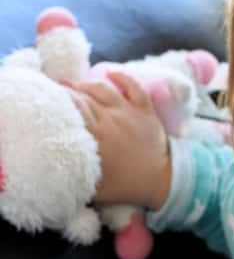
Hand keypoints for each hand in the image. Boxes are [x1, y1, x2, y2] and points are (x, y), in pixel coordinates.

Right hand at [64, 71, 170, 209]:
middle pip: (83, 96)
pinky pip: (134, 87)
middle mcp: (110, 118)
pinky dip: (123, 77)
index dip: (57, 99)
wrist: (161, 181)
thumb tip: (57, 162)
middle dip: (66, 90)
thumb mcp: (94, 185)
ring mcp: (129, 111)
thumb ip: (75, 171)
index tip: (46, 97)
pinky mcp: (145, 110)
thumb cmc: (126, 185)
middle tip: (54, 89)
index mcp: (97, 135)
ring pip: (103, 88)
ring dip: (86, 84)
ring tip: (74, 84)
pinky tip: (111, 72)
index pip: (72, 108)